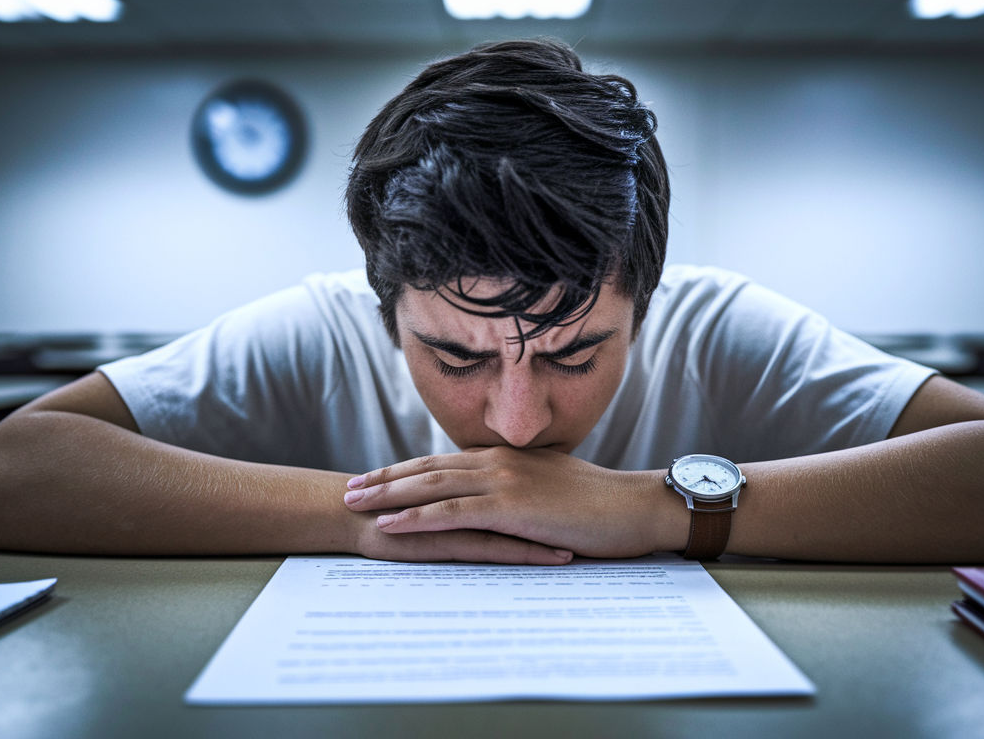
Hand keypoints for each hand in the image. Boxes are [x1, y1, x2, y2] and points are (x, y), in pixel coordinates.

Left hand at [343, 447, 688, 557]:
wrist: (634, 506)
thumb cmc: (601, 506)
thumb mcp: (552, 492)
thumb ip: (520, 493)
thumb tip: (499, 509)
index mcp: (507, 458)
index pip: (444, 462)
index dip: (406, 470)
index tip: (375, 478)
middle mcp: (498, 462)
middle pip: (427, 468)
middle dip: (384, 479)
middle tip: (348, 490)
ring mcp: (503, 482)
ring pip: (431, 485)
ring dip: (388, 495)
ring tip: (354, 506)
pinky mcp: (510, 507)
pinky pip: (452, 512)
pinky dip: (416, 517)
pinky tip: (390, 525)